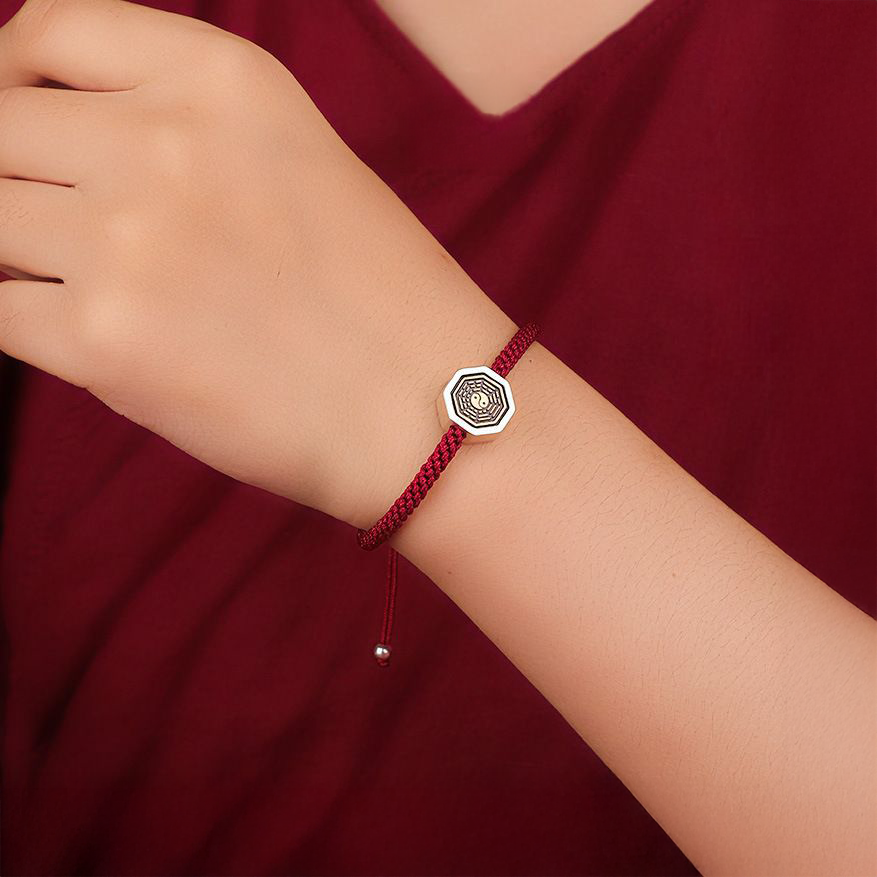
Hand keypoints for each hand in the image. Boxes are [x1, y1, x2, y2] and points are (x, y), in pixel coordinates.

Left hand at [0, 0, 516, 526]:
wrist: (430, 408)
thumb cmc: (379, 299)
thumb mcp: (297, 163)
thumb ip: (182, 128)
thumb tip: (61, 142)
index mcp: (225, 82)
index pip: (54, 30)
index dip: (13, 75)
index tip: (21, 122)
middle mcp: (164, 144)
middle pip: (0, 127)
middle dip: (13, 179)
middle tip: (57, 233)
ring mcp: (126, 242)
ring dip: (18, 257)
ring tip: (93, 294)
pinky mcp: (104, 342)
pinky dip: (25, 325)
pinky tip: (91, 341)